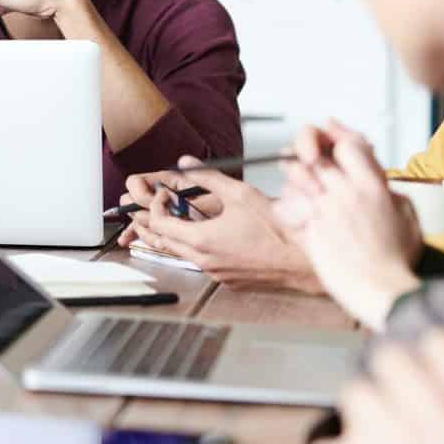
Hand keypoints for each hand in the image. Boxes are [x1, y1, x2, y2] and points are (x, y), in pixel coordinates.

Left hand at [116, 158, 320, 291]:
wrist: (303, 261)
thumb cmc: (278, 229)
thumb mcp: (240, 194)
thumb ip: (208, 177)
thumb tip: (185, 164)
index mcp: (200, 240)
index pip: (160, 223)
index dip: (155, 206)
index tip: (163, 195)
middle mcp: (203, 260)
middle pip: (163, 242)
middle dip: (150, 224)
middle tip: (140, 213)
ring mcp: (215, 273)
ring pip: (180, 255)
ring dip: (168, 238)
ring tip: (159, 225)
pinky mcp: (228, 280)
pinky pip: (201, 264)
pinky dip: (191, 250)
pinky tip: (196, 240)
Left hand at [274, 121, 422, 328]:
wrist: (381, 290)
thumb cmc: (395, 260)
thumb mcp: (406, 216)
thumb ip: (387, 191)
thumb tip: (374, 179)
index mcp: (374, 187)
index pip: (348, 145)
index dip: (335, 137)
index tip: (327, 131)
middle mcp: (346, 194)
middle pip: (315, 156)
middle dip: (305, 153)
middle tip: (302, 156)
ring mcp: (324, 210)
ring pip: (295, 174)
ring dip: (293, 175)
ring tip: (299, 182)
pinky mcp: (306, 228)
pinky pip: (286, 202)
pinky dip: (285, 202)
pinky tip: (293, 209)